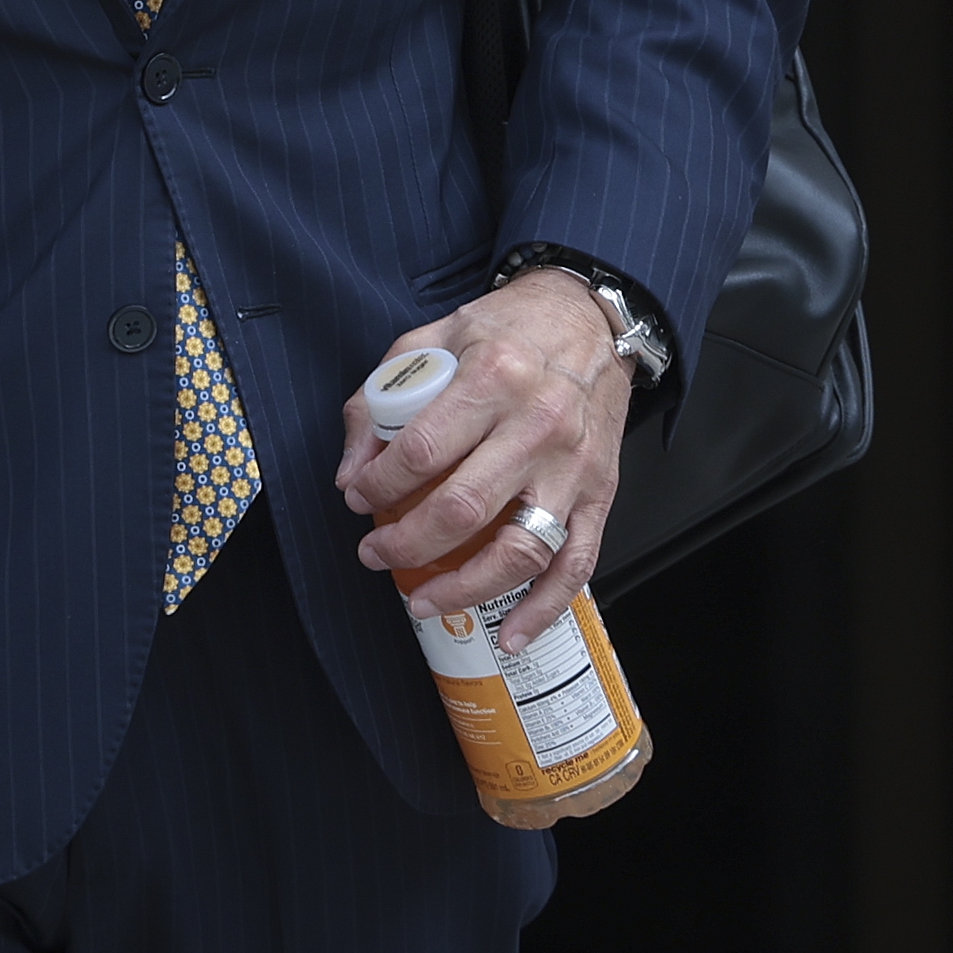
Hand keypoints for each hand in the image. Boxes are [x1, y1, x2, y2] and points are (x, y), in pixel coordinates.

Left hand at [332, 269, 632, 643]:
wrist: (590, 320)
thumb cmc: (511, 329)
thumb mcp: (433, 338)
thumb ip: (382, 398)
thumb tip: (351, 471)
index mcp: (493, 377)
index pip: (420, 451)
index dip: (376, 485)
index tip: (357, 497)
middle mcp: (538, 425)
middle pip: (462, 509)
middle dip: (405, 544)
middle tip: (373, 553)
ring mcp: (573, 467)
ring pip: (519, 550)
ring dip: (464, 588)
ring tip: (421, 599)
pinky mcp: (600, 494)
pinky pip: (575, 564)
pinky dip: (543, 608)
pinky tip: (510, 632)